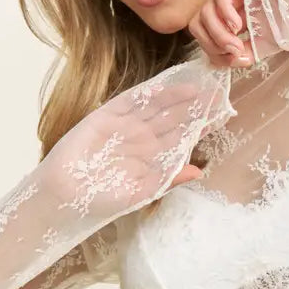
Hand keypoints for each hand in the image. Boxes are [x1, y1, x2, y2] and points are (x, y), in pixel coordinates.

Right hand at [42, 75, 223, 219]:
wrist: (67, 196)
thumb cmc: (104, 200)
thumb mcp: (142, 192)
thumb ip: (169, 179)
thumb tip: (198, 171)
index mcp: (153, 156)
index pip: (181, 137)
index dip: (199, 126)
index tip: (221, 116)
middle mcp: (142, 138)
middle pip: (172, 118)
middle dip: (193, 107)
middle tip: (216, 94)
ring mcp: (124, 125)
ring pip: (154, 106)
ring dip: (174, 97)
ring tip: (195, 88)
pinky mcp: (105, 116)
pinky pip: (128, 102)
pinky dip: (144, 94)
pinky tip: (163, 88)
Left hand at [187, 0, 253, 67]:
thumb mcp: (264, 43)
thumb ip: (244, 53)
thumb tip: (232, 60)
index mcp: (228, 17)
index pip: (205, 34)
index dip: (213, 51)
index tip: (232, 59)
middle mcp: (224, 2)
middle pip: (198, 24)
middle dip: (212, 44)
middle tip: (232, 52)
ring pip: (205, 12)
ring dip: (219, 34)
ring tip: (237, 43)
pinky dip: (225, 14)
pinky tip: (237, 26)